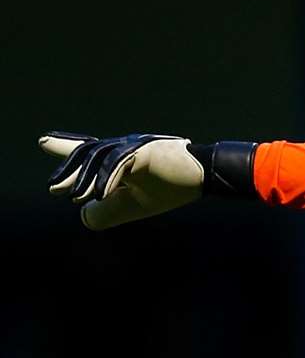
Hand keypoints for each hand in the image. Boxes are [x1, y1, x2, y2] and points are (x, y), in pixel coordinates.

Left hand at [40, 133, 203, 229]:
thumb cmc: (174, 186)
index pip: (91, 154)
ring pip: (101, 158)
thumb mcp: (135, 206)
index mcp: (122, 160)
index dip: (67, 148)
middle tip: (53, 186)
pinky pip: (121, 164)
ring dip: (85, 179)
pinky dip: (109, 180)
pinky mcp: (145, 151)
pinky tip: (101, 196)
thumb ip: (108, 211)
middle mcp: (124, 148)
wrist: (206, 173)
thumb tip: (83, 214)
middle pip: (90, 153)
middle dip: (70, 168)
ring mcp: (134, 148)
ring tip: (70, 196)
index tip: (45, 143)